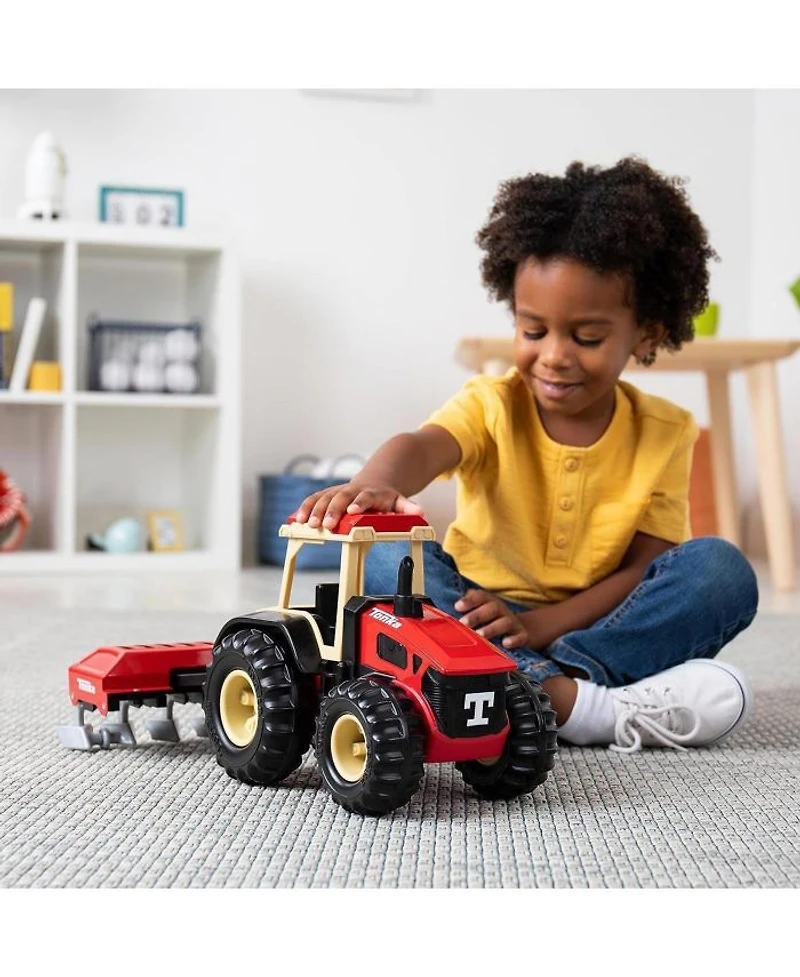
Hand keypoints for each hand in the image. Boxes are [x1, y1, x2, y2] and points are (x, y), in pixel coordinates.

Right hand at [293, 482, 422, 530]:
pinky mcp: (329, 494)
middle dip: (332, 511)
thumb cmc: (386, 495)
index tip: (352, 510)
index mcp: (371, 493)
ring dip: (315, 510)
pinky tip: (297, 519)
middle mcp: (352, 490)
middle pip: (340, 497)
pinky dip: (305, 507)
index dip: (359, 503)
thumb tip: (420, 512)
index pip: (365, 497)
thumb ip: (408, 507)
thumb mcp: (399, 500)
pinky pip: (315, 499)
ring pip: (324, 497)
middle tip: (327, 525)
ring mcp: (339, 491)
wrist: (377, 478)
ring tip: (307, 524)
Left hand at [454, 589, 528, 648]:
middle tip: (464, 623)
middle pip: (491, 608)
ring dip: (492, 628)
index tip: (457, 606)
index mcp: (490, 602)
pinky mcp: (522, 635)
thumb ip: (466, 608)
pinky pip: (520, 636)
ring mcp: (512, 622)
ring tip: (480, 635)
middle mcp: (501, 610)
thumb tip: (443, 609)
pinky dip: (514, 640)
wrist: (519, 629)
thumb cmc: (492, 619)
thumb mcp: (480, 610)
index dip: (469, 600)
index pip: (480, 596)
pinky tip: (505, 643)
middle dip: (477, 615)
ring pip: (505, 622)